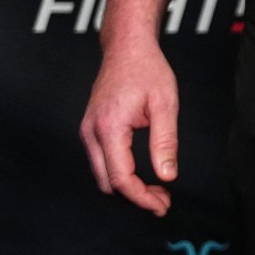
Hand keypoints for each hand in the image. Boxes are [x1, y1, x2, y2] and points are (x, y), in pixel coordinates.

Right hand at [79, 39, 179, 215]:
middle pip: (108, 183)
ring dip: (127, 187)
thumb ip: (165, 141)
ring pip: (102, 176)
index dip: (141, 198)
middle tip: (163, 201)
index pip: (121, 178)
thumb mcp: (165, 104)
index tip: (161, 206)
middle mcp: (91, 133)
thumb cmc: (147, 70)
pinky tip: (142, 175)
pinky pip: (101, 162)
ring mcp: (87, 132)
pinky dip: (120, 174)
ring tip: (157, 190)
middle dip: (135, 197)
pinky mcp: (91, 130)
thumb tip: (167, 175)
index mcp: (109, 128)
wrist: (126, 49)